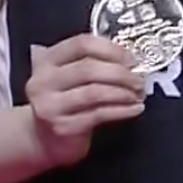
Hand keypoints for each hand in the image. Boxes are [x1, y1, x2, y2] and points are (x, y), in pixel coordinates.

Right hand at [25, 35, 145, 167]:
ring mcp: (51, 105)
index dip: (111, 49)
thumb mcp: (68, 76)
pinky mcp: (63, 127)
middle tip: (139, 78)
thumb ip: (92, 63)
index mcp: (47, 60)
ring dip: (123, 92)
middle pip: (88, 68)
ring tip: (137, 94)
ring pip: (94, 92)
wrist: (43, 137)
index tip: (131, 59)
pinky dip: (122, 110)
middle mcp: (44, 81)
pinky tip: (135, 108)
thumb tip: (129, 60)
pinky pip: (99, 114)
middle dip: (121, 73)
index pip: (82, 44)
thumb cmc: (64, 101)